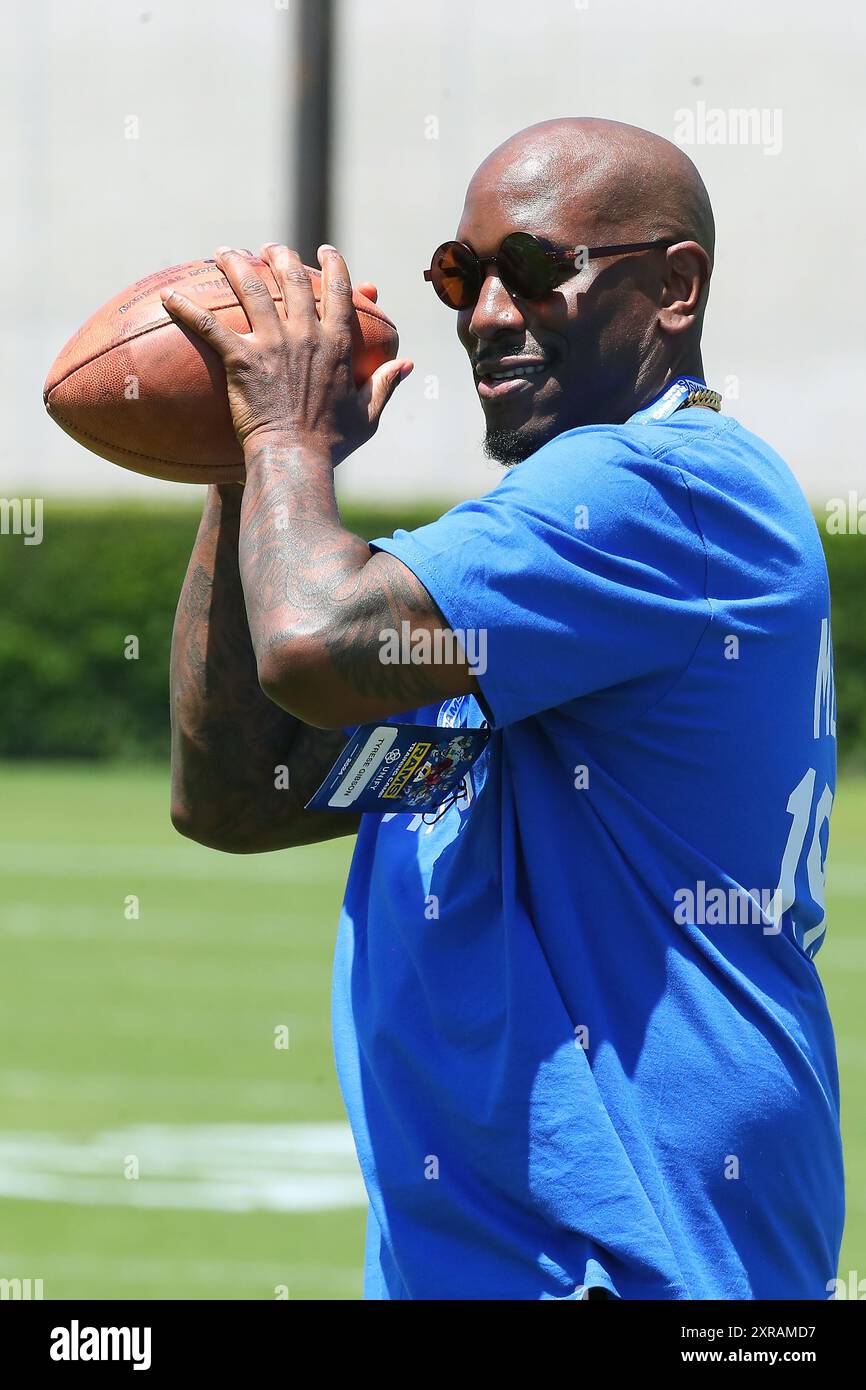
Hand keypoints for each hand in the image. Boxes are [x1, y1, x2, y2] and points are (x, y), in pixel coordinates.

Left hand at [160, 244, 412, 463]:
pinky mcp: (241, 360)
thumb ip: (386, 383)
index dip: (334, 266)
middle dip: (281, 256)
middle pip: (293, 280)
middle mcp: (306, 334)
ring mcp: (273, 344)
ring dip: (236, 264)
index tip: (325, 251)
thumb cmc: (335, 444)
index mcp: (338, 343)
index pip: (339, 291)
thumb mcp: (369, 414)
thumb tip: (408, 364)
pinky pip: (209, 327)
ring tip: (224, 250)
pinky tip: (167, 298)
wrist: (297, 460)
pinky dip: (186, 310)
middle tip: (269, 247)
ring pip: (251, 290)